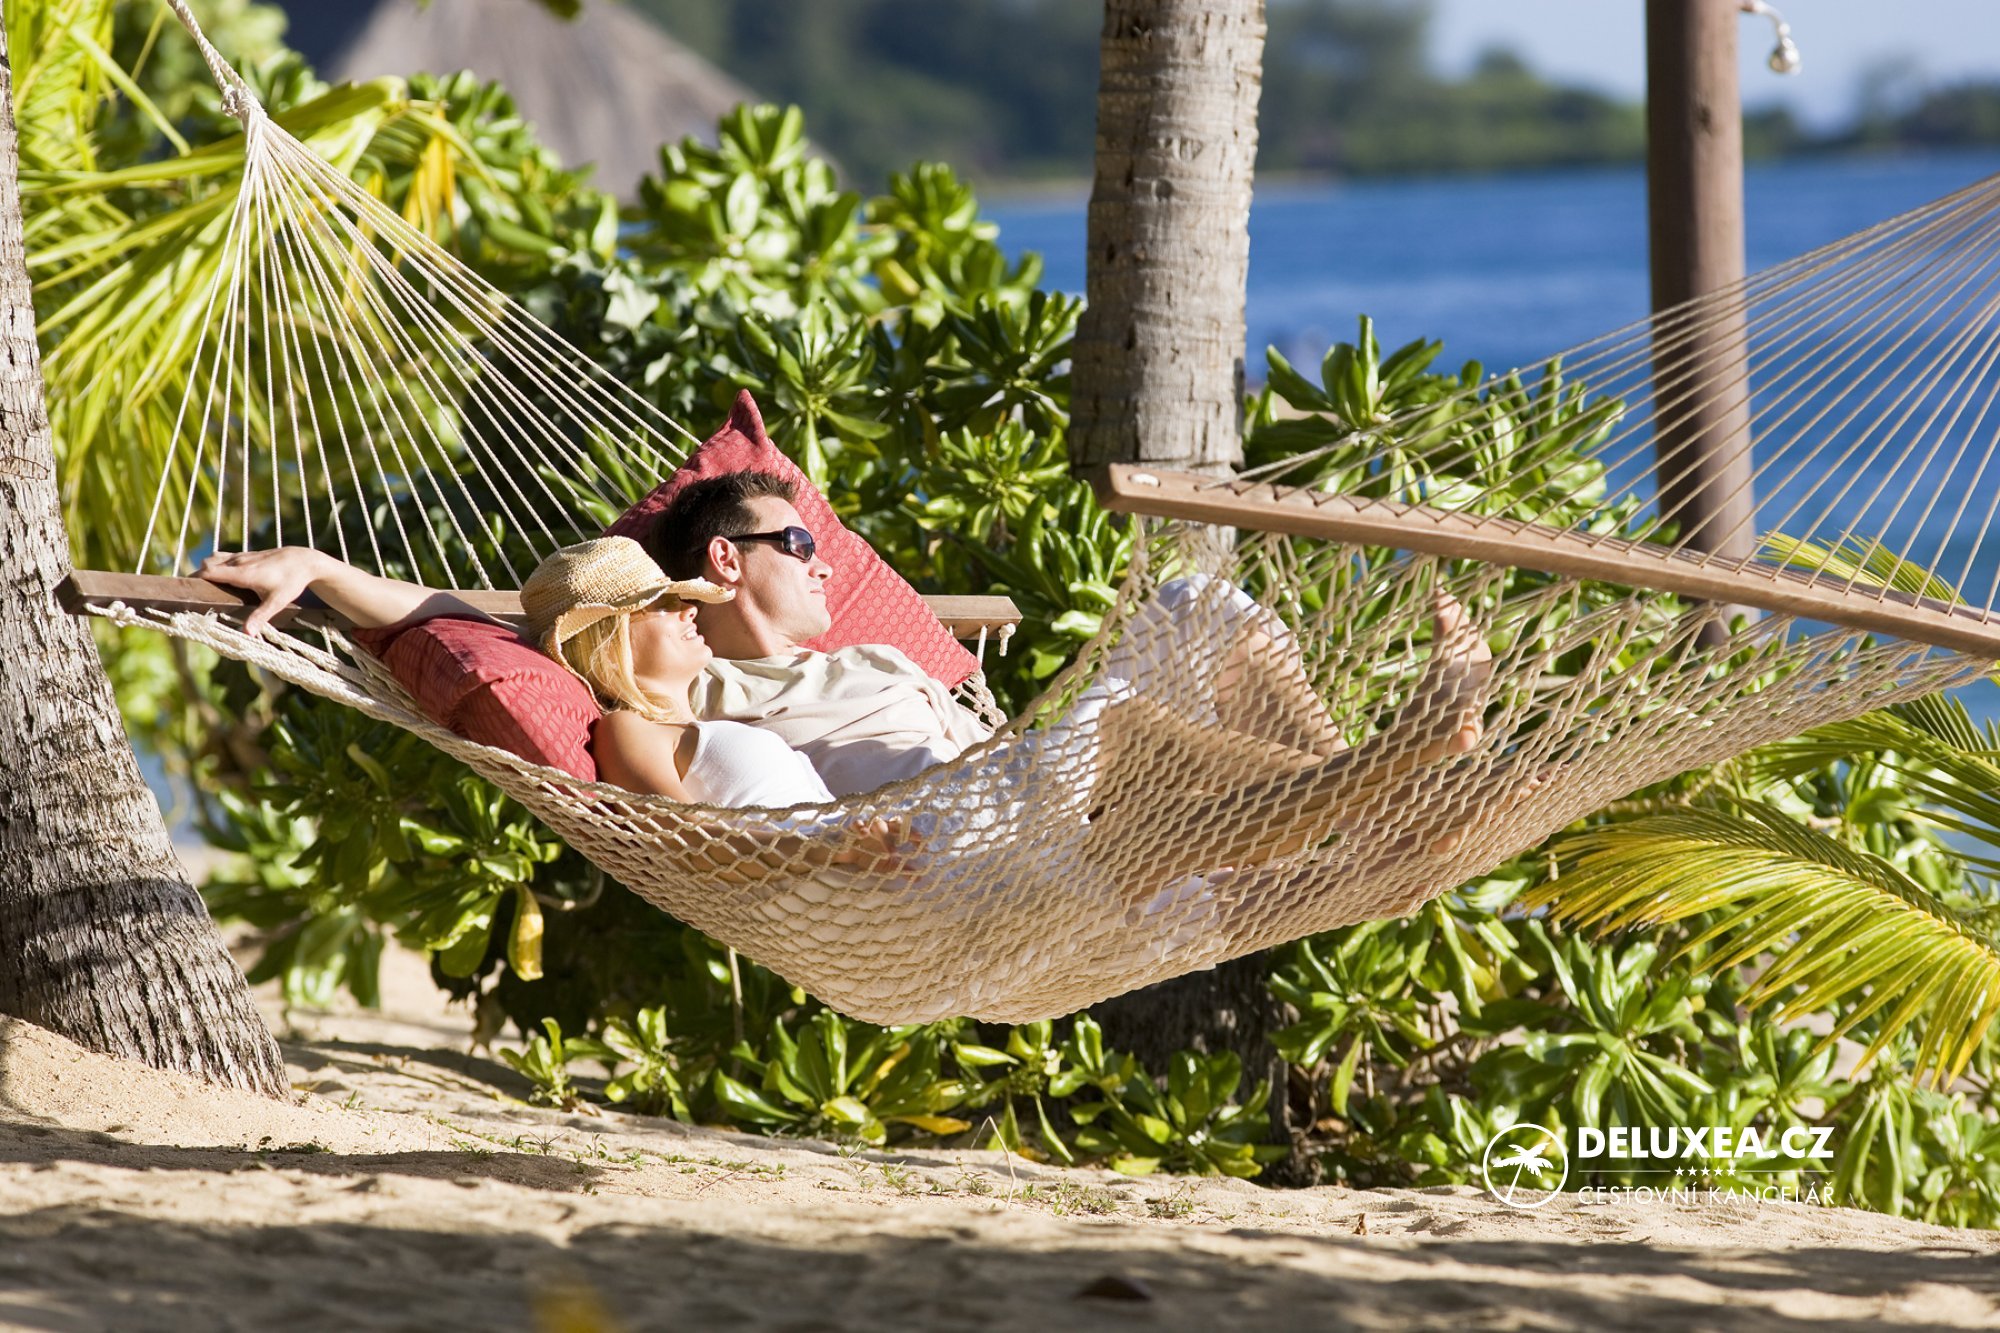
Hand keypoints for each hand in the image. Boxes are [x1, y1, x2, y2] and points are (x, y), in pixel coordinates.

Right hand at [198, 547, 332, 634]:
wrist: (304, 561)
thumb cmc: (291, 581)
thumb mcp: (277, 601)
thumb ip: (260, 617)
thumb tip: (247, 634)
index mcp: (242, 573)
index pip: (209, 571)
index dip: (195, 580)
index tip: (187, 592)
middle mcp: (238, 562)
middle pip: (207, 564)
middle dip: (197, 576)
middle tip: (195, 594)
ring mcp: (242, 556)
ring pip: (214, 559)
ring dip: (206, 570)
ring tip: (205, 587)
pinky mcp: (246, 555)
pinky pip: (223, 557)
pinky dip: (216, 565)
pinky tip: (219, 578)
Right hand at [833, 817, 919, 871]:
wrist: (843, 854)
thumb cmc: (867, 856)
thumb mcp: (886, 866)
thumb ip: (902, 870)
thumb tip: (920, 878)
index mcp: (890, 833)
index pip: (905, 830)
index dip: (915, 835)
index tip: (925, 846)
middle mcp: (881, 827)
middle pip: (895, 824)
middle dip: (906, 831)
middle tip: (917, 839)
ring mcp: (867, 825)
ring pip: (877, 823)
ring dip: (884, 832)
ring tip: (891, 849)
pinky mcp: (852, 828)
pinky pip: (856, 824)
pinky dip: (860, 827)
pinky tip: (864, 834)